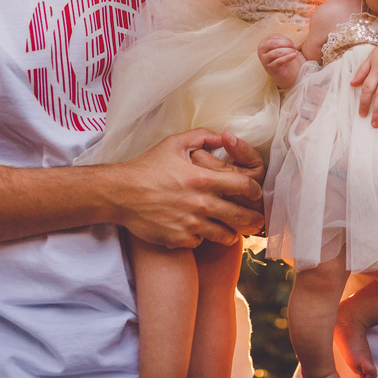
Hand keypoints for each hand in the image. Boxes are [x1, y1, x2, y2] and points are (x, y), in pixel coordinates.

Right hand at [113, 128, 264, 249]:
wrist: (119, 193)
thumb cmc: (147, 166)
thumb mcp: (175, 143)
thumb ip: (203, 136)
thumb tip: (225, 136)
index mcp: (204, 179)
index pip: (245, 187)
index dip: (254, 190)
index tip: (254, 193)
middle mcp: (201, 204)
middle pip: (241, 217)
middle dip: (253, 219)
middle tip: (257, 220)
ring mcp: (191, 224)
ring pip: (225, 235)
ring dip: (232, 232)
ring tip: (234, 230)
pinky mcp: (179, 239)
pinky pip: (200, 242)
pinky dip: (202, 237)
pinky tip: (200, 231)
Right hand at [258, 33, 302, 87]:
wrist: (280, 71)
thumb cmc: (280, 56)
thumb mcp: (281, 47)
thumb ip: (285, 42)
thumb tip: (293, 44)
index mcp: (263, 43)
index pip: (274, 37)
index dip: (285, 39)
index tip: (293, 43)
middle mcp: (261, 50)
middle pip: (273, 43)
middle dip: (286, 43)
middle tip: (295, 46)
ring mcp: (264, 60)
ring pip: (276, 52)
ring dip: (288, 51)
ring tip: (295, 52)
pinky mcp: (269, 68)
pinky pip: (279, 62)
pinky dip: (288, 58)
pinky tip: (294, 55)